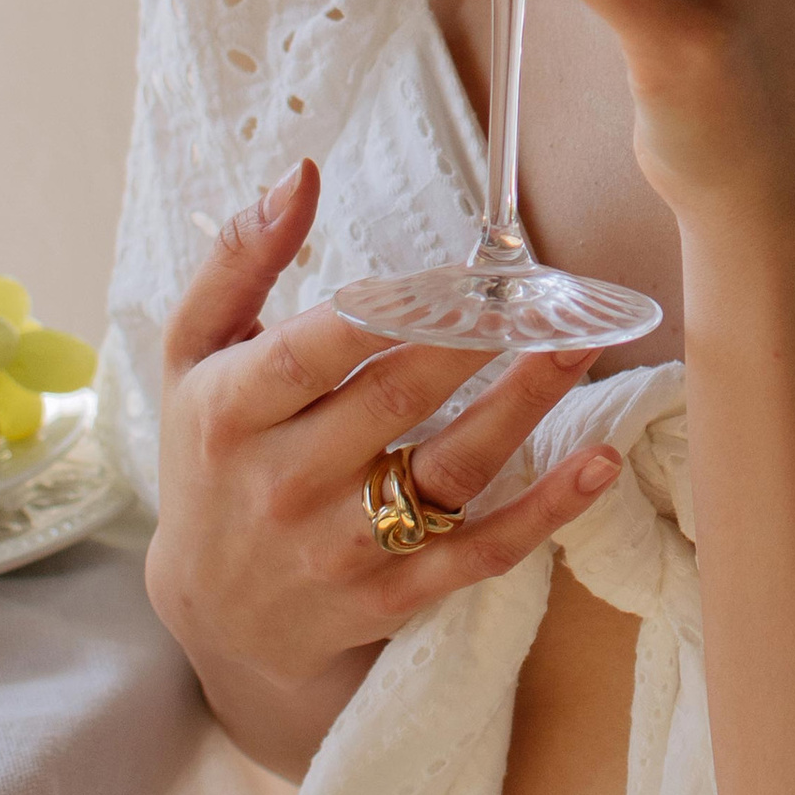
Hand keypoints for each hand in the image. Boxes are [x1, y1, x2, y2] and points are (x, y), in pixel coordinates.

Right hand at [145, 158, 621, 777]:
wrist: (215, 618)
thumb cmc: (210, 457)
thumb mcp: (194, 355)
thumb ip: (238, 259)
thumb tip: (301, 176)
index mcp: (234, 412)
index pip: (314, 351)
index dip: (391, 309)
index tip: (459, 271)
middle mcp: (287, 481)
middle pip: (397, 400)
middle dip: (476, 340)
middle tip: (543, 292)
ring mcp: (344, 545)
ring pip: (450, 471)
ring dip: (524, 406)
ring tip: (579, 346)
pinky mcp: (394, 596)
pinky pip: (481, 552)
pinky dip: (546, 511)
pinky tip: (600, 462)